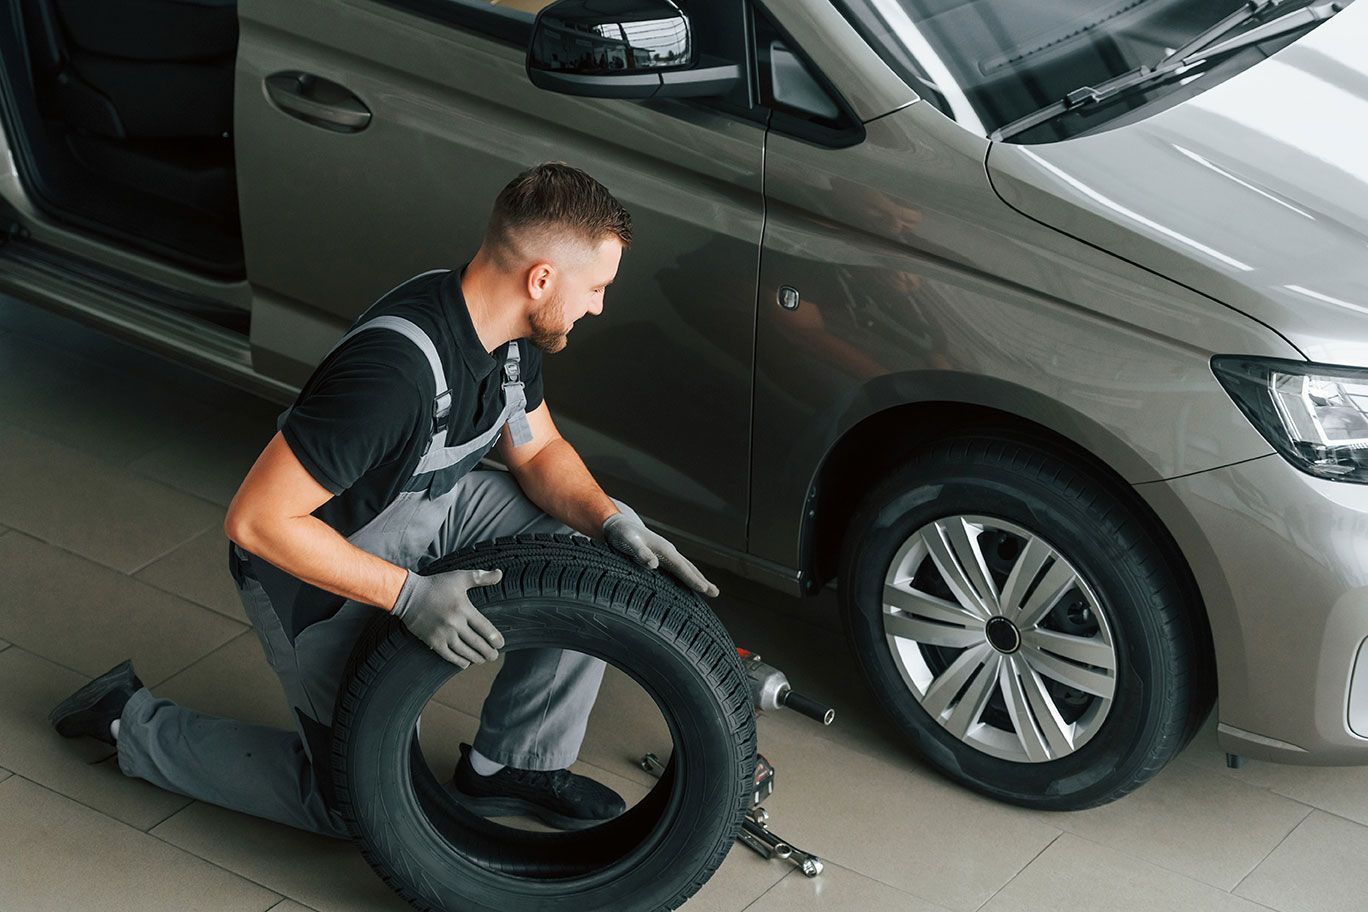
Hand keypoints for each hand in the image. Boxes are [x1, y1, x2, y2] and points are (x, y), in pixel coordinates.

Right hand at [390, 567, 504, 666]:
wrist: (407, 595)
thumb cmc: (435, 585)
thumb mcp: (459, 577)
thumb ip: (480, 577)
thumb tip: (499, 574)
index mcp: (463, 609)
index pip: (485, 628)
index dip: (495, 638)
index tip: (500, 644)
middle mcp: (454, 623)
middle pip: (476, 643)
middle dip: (488, 652)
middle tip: (494, 656)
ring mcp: (443, 634)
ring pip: (464, 651)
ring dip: (476, 658)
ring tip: (483, 660)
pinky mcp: (432, 641)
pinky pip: (448, 655)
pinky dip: (459, 661)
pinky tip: (465, 663)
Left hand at [602, 512, 719, 597]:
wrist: (618, 525)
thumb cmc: (622, 534)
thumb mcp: (628, 543)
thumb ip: (640, 553)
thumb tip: (654, 565)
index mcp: (664, 549)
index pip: (682, 567)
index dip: (693, 579)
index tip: (705, 590)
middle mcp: (668, 551)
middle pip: (689, 568)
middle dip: (701, 580)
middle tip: (715, 593)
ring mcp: (665, 553)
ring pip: (685, 567)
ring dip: (697, 578)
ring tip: (708, 589)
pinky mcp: (660, 556)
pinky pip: (678, 568)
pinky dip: (686, 575)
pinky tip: (687, 582)